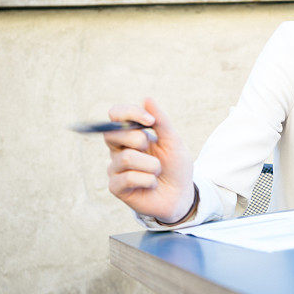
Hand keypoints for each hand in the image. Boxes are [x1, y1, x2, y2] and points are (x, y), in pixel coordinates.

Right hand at [104, 98, 194, 223]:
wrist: (181, 195)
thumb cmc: (176, 167)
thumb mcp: (173, 141)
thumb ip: (161, 121)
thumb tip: (147, 98)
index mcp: (131, 134)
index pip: (116, 114)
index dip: (129, 113)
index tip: (150, 121)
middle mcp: (119, 149)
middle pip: (112, 133)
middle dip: (138, 139)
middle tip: (151, 149)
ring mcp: (116, 168)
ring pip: (126, 158)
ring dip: (151, 165)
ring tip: (157, 172)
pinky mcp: (116, 187)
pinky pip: (128, 178)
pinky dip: (147, 180)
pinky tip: (151, 184)